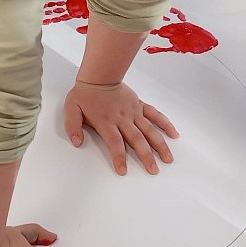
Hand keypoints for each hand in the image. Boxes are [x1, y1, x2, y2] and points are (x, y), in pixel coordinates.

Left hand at [64, 80, 178, 174]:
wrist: (99, 75)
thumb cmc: (85, 94)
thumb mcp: (71, 109)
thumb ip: (73, 126)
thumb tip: (77, 142)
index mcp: (106, 122)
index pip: (115, 143)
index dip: (119, 157)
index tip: (123, 171)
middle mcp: (122, 119)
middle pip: (137, 139)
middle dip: (146, 156)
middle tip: (153, 170)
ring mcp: (133, 112)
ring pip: (149, 130)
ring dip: (159, 145)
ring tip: (168, 158)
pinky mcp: (139, 106)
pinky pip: (155, 115)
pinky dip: (165, 124)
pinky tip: (174, 134)